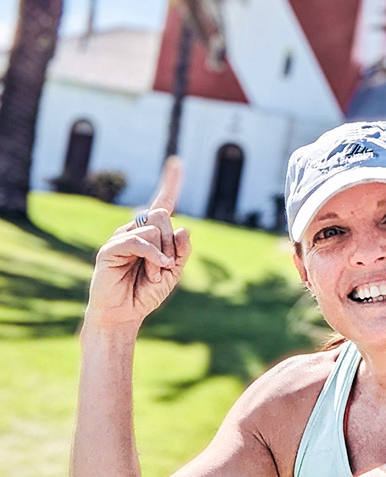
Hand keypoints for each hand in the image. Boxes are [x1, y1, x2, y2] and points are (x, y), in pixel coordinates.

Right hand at [85, 157, 190, 328]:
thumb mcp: (174, 271)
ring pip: (154, 228)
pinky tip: (156, 270)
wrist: (124, 315)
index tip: (177, 162)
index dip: (171, 183)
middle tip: (166, 265)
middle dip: (171, 242)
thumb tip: (184, 228)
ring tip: (152, 274)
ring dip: (162, 255)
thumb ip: (181, 251)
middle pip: (162, 215)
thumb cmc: (146, 292)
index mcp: (152, 233)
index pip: (163, 203)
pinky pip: (140, 241)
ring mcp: (121, 237)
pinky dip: (154, 255)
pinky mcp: (110, 249)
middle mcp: (135, 230)